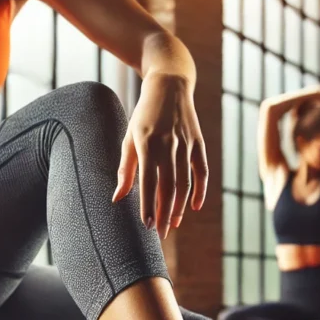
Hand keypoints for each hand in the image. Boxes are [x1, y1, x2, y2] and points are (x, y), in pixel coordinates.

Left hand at [111, 72, 207, 238]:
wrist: (170, 86)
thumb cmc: (144, 116)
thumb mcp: (130, 138)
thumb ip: (125, 169)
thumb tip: (117, 198)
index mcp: (147, 144)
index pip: (148, 183)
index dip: (149, 206)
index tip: (147, 226)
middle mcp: (168, 145)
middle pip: (168, 188)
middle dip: (164, 213)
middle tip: (160, 234)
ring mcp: (186, 144)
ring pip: (184, 183)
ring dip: (179, 207)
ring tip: (172, 224)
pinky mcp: (198, 143)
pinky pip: (202, 171)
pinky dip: (200, 190)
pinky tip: (194, 207)